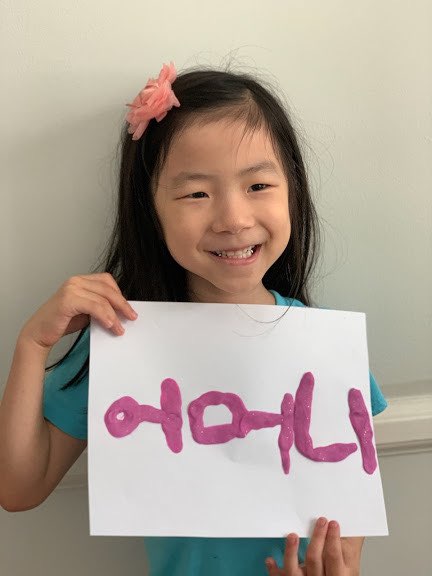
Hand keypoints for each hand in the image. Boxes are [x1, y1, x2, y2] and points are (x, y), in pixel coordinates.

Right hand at [19, 273, 136, 349]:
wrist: (39, 334)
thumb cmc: (61, 322)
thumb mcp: (86, 312)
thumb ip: (100, 307)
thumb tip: (121, 312)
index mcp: (80, 280)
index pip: (107, 281)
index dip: (119, 295)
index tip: (129, 309)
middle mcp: (76, 281)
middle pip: (107, 289)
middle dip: (122, 304)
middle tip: (131, 317)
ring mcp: (71, 288)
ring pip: (102, 299)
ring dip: (114, 315)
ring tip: (119, 328)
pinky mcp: (68, 300)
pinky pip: (94, 306)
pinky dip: (104, 315)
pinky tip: (109, 324)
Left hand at [265, 518, 362, 575]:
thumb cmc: (340, 574)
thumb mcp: (350, 561)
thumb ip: (350, 541)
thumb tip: (354, 516)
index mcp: (339, 575)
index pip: (333, 556)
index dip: (333, 539)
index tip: (333, 523)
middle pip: (314, 559)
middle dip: (317, 538)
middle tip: (320, 521)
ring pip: (294, 571)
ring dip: (291, 552)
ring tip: (292, 535)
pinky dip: (275, 570)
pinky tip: (271, 559)